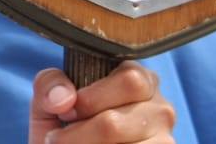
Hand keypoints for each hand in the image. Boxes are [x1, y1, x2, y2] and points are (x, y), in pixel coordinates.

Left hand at [29, 62, 174, 143]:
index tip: (66, 112)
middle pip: (114, 123)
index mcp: (140, 79)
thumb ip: (51, 84)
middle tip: (59, 138)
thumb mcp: (51, 99)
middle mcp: (160, 109)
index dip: (90, 98)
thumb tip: (65, 98)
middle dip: (78, 133)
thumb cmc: (66, 125)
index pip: (128, 80)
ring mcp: (164, 140)